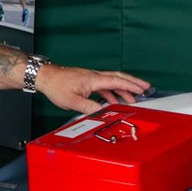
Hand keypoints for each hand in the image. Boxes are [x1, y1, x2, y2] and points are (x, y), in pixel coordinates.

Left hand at [35, 65, 149, 113]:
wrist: (45, 76)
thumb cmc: (57, 86)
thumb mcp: (73, 101)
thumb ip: (89, 108)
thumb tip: (103, 114)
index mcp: (93, 79)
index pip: (116, 81)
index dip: (131, 85)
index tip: (142, 88)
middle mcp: (94, 76)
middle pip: (118, 77)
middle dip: (133, 83)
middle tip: (145, 87)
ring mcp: (91, 78)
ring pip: (111, 82)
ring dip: (123, 89)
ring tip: (132, 99)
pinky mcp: (86, 80)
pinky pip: (103, 85)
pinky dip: (111, 92)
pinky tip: (112, 101)